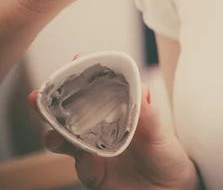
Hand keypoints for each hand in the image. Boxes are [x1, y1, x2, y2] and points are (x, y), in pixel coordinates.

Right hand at [28, 69, 199, 189]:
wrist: (170, 188)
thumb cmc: (167, 153)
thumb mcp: (161, 132)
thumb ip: (149, 113)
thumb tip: (141, 87)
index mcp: (118, 109)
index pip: (97, 87)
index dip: (84, 73)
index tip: (76, 58)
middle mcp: (101, 127)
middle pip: (70, 112)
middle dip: (52, 103)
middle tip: (37, 97)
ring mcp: (94, 150)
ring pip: (66, 140)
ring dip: (55, 134)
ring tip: (53, 132)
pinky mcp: (95, 174)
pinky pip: (81, 166)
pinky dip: (81, 161)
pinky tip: (85, 156)